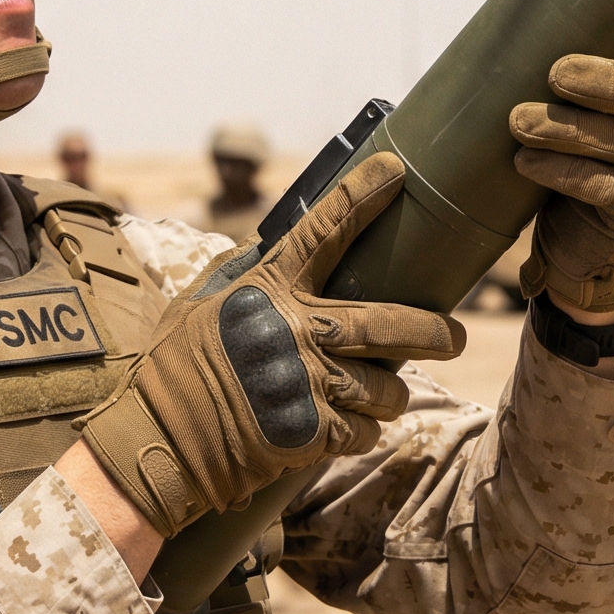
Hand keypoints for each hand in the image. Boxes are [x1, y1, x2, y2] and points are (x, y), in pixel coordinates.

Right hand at [80, 152, 464, 537]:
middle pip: (389, 321)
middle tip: (456, 335)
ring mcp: (308, 382)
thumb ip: (234, 271)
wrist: (158, 442)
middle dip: (434, 330)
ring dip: (391, 394)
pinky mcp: (310, 432)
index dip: (363, 195)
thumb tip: (263, 242)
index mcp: (269, 289)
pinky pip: (364, 431)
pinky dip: (363, 431)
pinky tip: (349, 429)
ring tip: (385, 396)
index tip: (396, 171)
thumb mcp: (196, 304)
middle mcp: (296, 329)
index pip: (326, 229)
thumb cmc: (174, 369)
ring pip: (386, 387)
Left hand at [510, 16, 613, 316]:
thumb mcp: (599, 114)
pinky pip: (605, 188)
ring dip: (567, 129)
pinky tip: (526, 160)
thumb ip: (595, 80)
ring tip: (519, 120)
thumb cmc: (586, 158)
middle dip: (609, 83)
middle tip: (556, 74)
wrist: (584, 248)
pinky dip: (562, 171)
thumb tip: (535, 26)